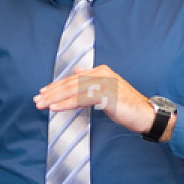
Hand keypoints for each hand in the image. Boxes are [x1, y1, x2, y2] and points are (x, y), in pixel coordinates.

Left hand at [34, 65, 173, 141]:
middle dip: (52, 92)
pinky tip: (55, 108)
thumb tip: (77, 70)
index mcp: (100, 71)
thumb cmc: (127, 105)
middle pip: (70, 83)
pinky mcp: (106, 94)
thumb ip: (92, 79)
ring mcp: (104, 83)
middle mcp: (101, 73)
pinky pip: (81, 99)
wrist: (145, 114)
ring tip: (41, 104)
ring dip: (55, 98)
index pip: (73, 78)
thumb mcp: (108, 89)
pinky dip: (66, 103)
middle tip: (37, 99)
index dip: (57, 85)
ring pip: (73, 90)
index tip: (43, 92)